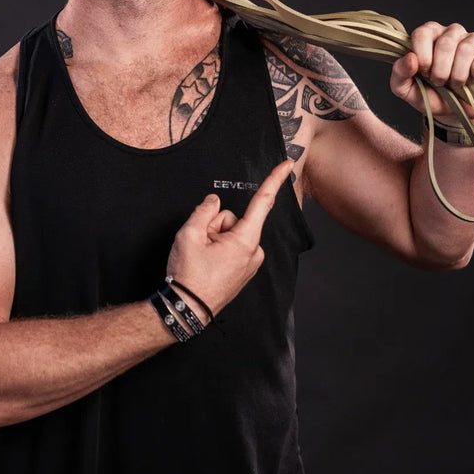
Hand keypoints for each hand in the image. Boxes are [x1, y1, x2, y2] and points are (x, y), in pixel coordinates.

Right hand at [164, 158, 294, 318]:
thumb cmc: (188, 276)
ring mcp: (250, 263)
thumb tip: (213, 202)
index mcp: (245, 240)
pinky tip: (208, 263)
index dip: (274, 179)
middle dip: (214, 225)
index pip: (262, 202)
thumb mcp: (188, 235)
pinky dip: (219, 249)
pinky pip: (232, 248)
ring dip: (215, 239)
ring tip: (202, 257)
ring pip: (231, 234)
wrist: (186, 309)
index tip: (288, 164)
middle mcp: (254, 252)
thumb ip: (203, 211)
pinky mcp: (244, 270)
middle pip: (233, 219)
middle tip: (200, 245)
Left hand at [390, 21, 473, 119]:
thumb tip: (410, 58)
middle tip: (440, 82)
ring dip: (458, 74)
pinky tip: (473, 79)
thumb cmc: (428, 95)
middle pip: (446, 42)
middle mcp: (449, 32)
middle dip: (441, 70)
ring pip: (466, 48)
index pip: (422, 33)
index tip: (424, 73)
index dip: (423, 56)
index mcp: (426, 36)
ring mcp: (470, 39)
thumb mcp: (405, 89)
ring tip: (455, 84)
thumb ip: (399, 73)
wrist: (453, 111)